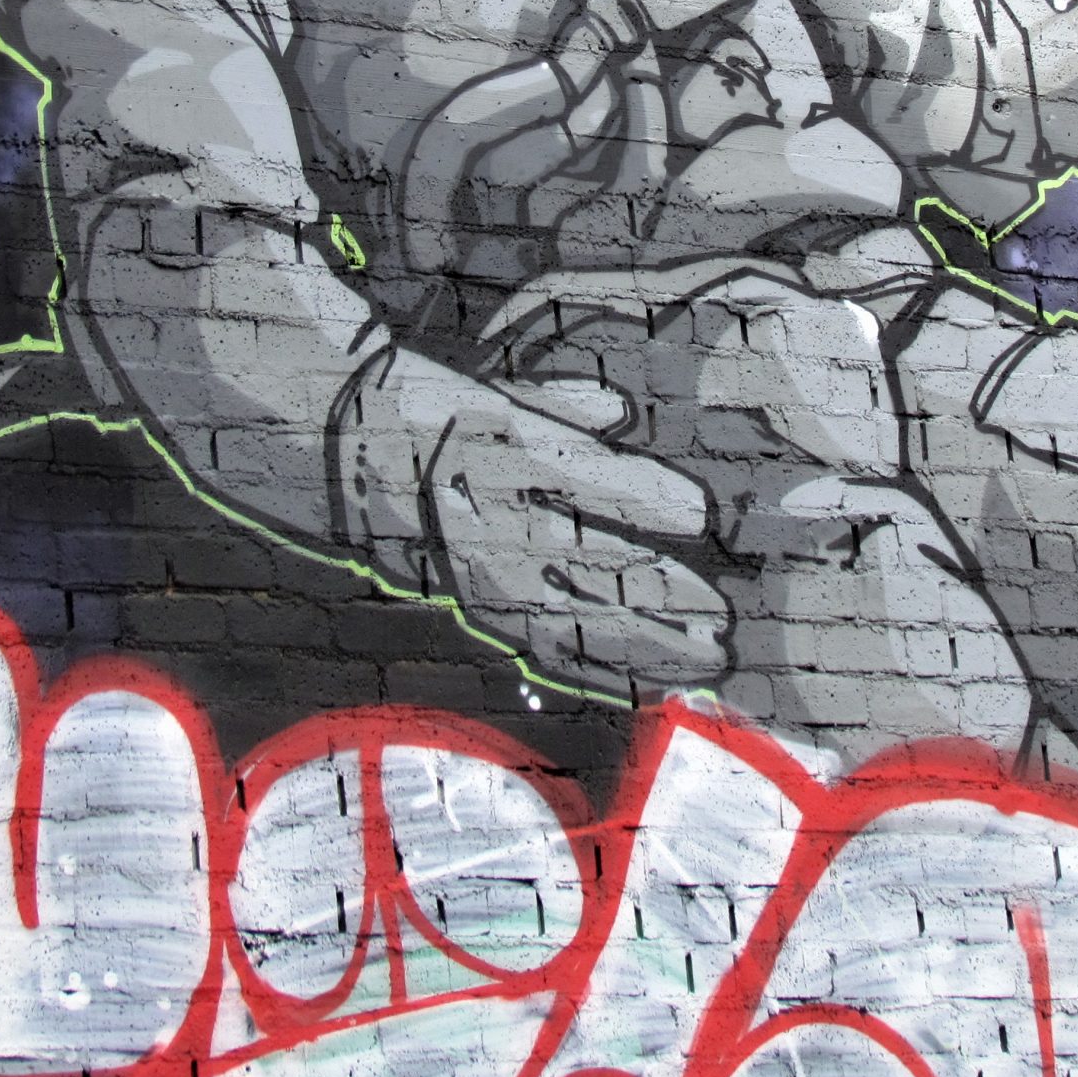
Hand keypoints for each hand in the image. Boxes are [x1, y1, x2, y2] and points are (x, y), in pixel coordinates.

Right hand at [336, 349, 732, 695]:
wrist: (355, 464)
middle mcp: (495, 520)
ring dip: (648, 646)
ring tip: (706, 656)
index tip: (702, 514)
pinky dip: (603, 672)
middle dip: (665, 597)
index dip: (653, 503)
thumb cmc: (446, 419)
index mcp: (504, 453)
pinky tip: (651, 683)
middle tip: (722, 615)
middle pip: (592, 568)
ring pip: (578, 624)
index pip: (592, 484)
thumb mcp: (502, 394)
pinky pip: (546, 652)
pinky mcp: (481, 612)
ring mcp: (486, 576)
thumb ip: (568, 405)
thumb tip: (622, 412)